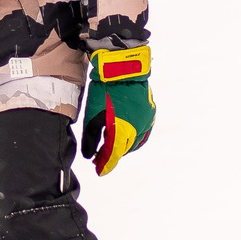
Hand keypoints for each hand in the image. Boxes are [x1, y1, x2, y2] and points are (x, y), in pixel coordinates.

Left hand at [81, 46, 155, 174]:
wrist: (123, 67)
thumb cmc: (104, 91)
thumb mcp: (93, 115)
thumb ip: (91, 138)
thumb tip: (90, 156)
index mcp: (122, 131)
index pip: (112, 156)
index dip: (105, 165)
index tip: (98, 171)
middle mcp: (137, 129)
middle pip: (123, 150)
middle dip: (111, 156)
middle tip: (100, 158)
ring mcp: (146, 121)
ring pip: (135, 143)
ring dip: (123, 148)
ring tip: (111, 148)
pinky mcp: (150, 113)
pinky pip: (143, 132)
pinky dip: (133, 138)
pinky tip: (126, 136)